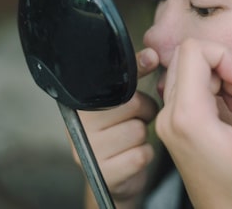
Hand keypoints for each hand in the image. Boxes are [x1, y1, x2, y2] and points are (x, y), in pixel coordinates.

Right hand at [73, 48, 159, 208]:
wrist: (114, 175)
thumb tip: (151, 55)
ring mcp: (89, 150)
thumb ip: (133, 75)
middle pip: (131, 104)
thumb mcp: (124, 99)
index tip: (151, 60)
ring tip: (132, 137)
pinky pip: (140, 155)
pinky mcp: (103, 173)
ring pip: (138, 130)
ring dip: (144, 135)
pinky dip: (144, 154)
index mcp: (81, 101)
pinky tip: (133, 155)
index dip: (133, 74)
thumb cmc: (120, 129)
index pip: (111, 80)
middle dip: (144, 110)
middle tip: (137, 117)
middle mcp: (80, 124)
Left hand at [156, 39, 231, 208]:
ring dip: (218, 79)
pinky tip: (228, 112)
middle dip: (222, 67)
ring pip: (188, 70)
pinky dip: (211, 90)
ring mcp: (169, 119)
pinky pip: (188, 87)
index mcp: (188, 116)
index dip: (224, 57)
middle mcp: (170, 114)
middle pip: (188, 57)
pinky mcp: (174, 123)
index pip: (193, 51)